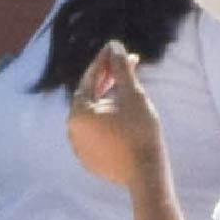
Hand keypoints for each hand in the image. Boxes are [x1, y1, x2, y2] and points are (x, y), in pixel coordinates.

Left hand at [59, 48, 158, 193]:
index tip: (115, 48)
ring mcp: (79, 146)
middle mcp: (72, 130)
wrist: (147, 173)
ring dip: (107, 98)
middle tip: (125, 64)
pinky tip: (121, 112)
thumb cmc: (140, 131)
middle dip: (108, 79)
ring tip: (125, 86)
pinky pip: (96, 132)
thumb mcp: (133, 95)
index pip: (90, 78)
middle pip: (90, 96)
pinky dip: (107, 119)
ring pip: (93, 115)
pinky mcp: (89, 158)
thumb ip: (121, 68)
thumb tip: (115, 46)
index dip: (104, 61)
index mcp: (78, 113)